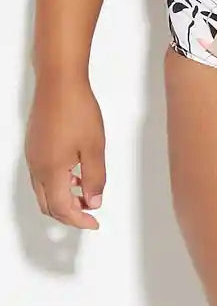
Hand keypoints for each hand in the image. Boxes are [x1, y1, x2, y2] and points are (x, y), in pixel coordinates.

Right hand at [25, 72, 105, 230]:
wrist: (58, 83)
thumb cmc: (77, 110)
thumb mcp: (94, 147)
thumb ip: (95, 178)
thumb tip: (93, 202)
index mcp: (51, 171)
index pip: (62, 209)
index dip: (79, 220)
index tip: (94, 223)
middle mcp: (37, 168)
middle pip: (48, 205)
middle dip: (69, 213)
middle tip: (89, 212)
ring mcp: (33, 157)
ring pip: (44, 191)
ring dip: (63, 198)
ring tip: (86, 191)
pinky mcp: (34, 146)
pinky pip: (42, 175)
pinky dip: (57, 183)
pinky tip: (75, 172)